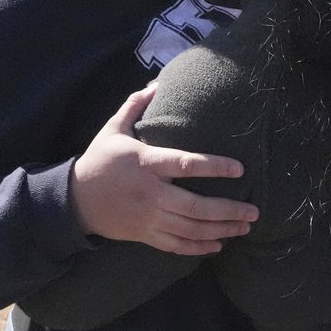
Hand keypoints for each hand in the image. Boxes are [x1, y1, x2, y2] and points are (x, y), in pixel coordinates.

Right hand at [70, 83, 258, 255]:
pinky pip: (176, 245)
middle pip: (195, 206)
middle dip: (228, 210)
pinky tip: (218, 244)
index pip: (186, 165)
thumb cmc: (99, 159)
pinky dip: (199, 247)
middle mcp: (150, 193)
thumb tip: (157, 83)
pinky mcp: (145, 234)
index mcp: (146, 164)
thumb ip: (135, 105)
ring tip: (245, 226)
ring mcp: (148, 218)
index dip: (214, 167)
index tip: (239, 169)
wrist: (76, 200)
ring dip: (221, 230)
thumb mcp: (113, 128)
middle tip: (254, 210)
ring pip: (190, 229)